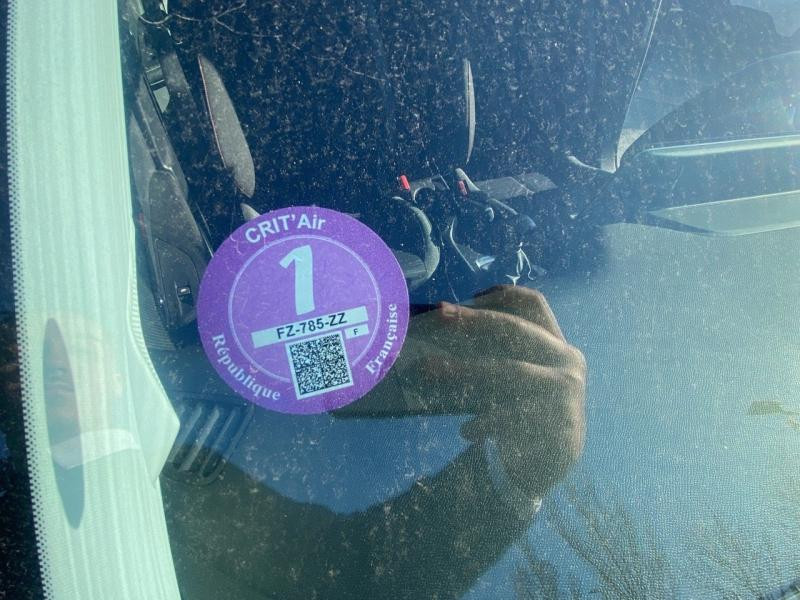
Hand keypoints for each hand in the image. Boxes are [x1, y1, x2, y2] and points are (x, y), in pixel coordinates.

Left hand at [337, 285, 586, 496]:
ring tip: (428, 369)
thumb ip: (488, 353)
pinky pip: (514, 418)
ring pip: (509, 371)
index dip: (504, 295)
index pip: (535, 306)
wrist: (541, 469)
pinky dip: (486, 423)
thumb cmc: (515, 413)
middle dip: (474, 320)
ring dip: (465, 369)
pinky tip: (467, 431)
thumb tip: (440, 323)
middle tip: (439, 314)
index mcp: (556, 346)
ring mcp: (567, 395)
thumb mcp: (508, 378)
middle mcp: (567, 363)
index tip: (469, 295)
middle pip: (516, 331)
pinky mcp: (562, 427)